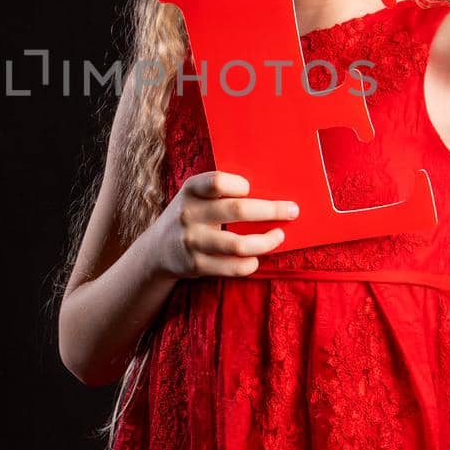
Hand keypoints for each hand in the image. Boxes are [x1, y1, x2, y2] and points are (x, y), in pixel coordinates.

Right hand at [150, 172, 299, 280]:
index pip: (217, 182)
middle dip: (271, 210)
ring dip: (266, 241)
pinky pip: (233, 266)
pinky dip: (251, 263)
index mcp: (191, 190)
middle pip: (237, 210)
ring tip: (279, 236)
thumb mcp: (195, 197)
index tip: (252, 189)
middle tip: (293, 210)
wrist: (157, 250)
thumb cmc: (191, 216)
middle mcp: (189, 214)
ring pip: (238, 244)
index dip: (240, 185)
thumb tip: (271, 191)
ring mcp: (193, 241)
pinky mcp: (197, 265)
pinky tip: (256, 258)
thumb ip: (221, 193)